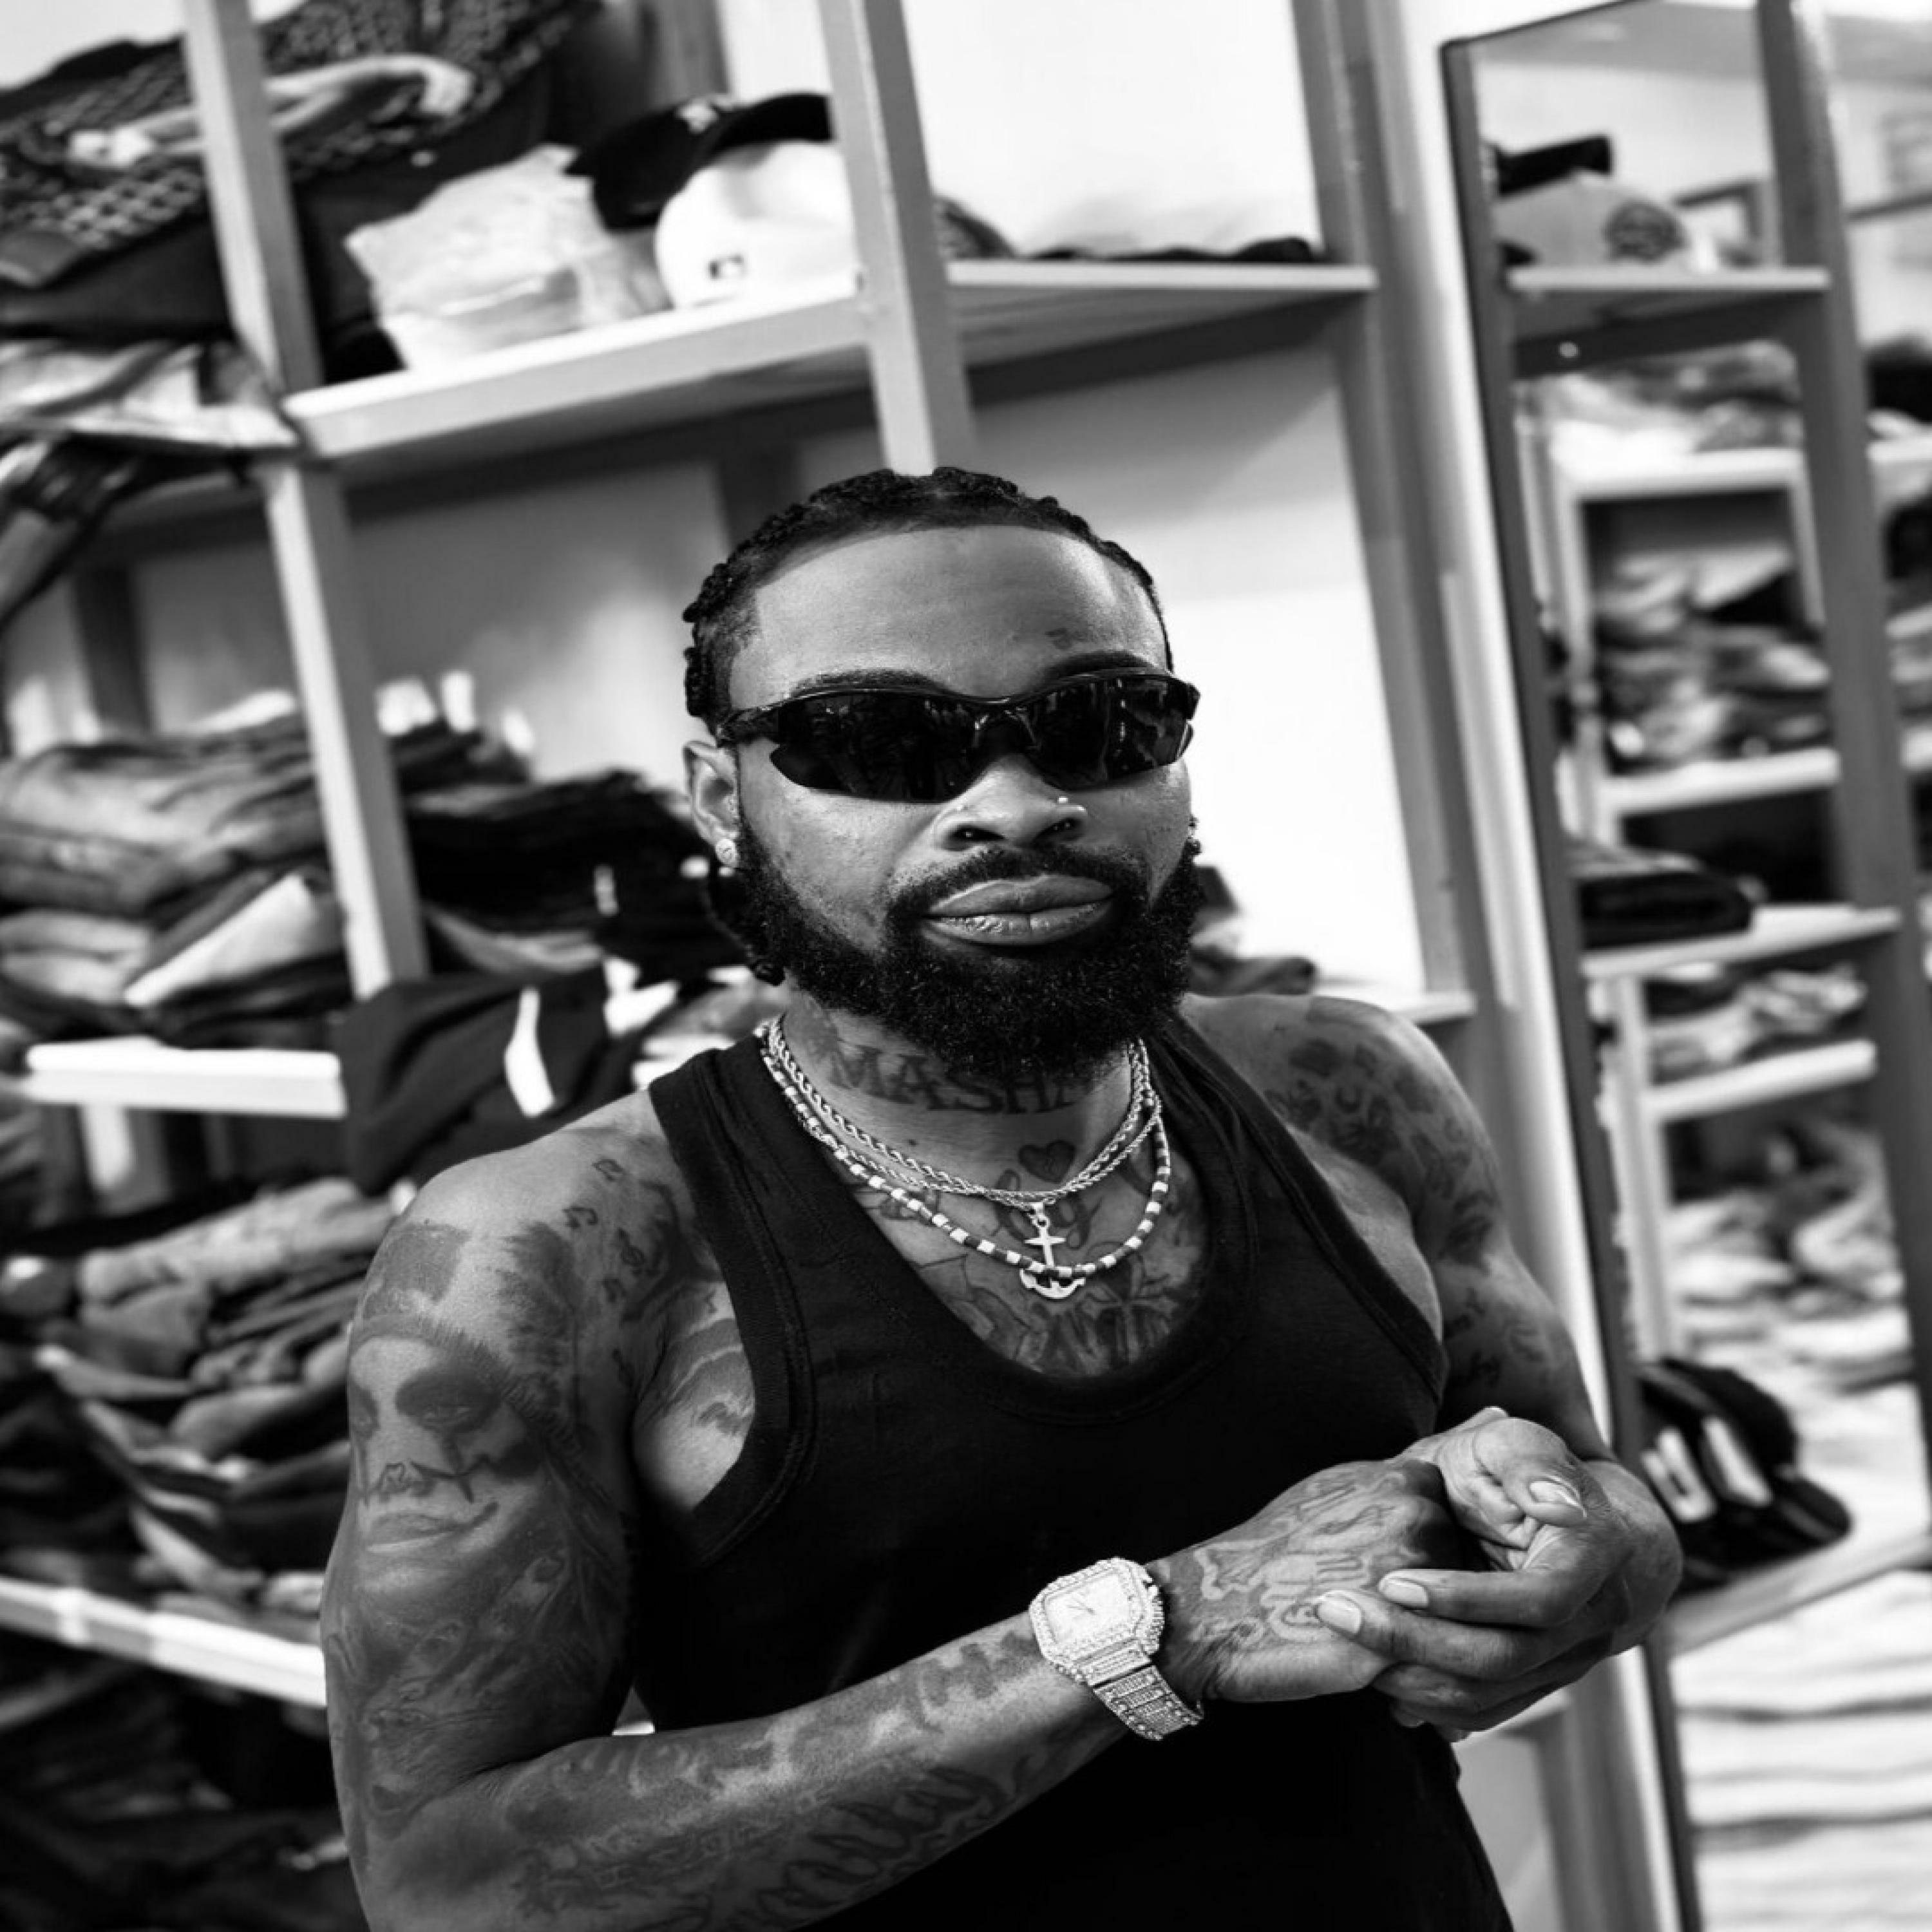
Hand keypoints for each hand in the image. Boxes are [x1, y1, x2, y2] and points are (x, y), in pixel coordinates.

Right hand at [1154, 1458, 1478, 1706]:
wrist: (1217, 1604)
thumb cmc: (1281, 1545)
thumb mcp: (1346, 1482)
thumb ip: (1423, 1462)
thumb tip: (1501, 1417)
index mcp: (1408, 1481)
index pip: (1459, 1530)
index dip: (1418, 1558)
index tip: (1368, 1559)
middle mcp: (1418, 1522)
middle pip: (1460, 1576)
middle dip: (1422, 1596)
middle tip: (1355, 1593)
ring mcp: (1411, 1581)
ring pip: (1450, 1622)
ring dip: (1417, 1631)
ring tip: (1355, 1621)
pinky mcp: (1398, 1640)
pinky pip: (1430, 1663)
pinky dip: (1406, 1664)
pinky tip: (1359, 1652)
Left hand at [1309, 1419, 1668, 1736]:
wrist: (1547, 1519)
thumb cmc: (1515, 1469)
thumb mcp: (1514, 1442)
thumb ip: (1530, 1461)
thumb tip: (1559, 1505)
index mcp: (1594, 1558)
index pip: (1540, 1600)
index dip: (1466, 1598)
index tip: (1391, 1581)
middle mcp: (1592, 1621)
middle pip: (1505, 1657)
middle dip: (1415, 1641)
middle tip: (1338, 1612)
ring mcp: (1566, 1660)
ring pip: (1488, 1695)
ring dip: (1411, 1677)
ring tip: (1345, 1644)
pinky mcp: (1534, 1683)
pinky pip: (1483, 1711)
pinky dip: (1426, 1701)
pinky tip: (1377, 1675)